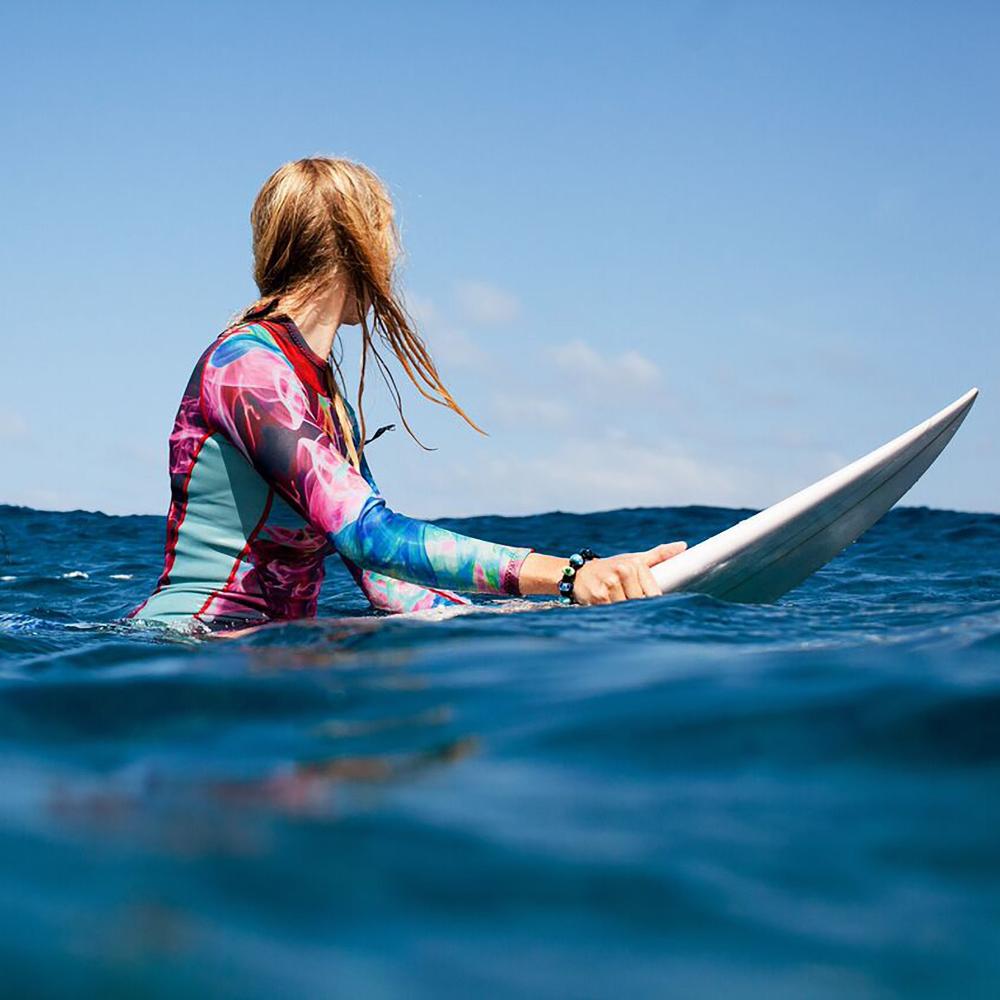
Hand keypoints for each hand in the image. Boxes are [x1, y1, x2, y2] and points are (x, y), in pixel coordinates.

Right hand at [571, 542, 686, 604]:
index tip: (657, 609)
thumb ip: (659, 554)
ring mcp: (610, 585)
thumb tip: (683, 546)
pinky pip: (615, 613)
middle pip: (641, 603)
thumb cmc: (612, 566)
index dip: (654, 604)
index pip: (653, 593)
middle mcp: (623, 572)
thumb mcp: (634, 559)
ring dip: (626, 612)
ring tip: (620, 606)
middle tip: (633, 607)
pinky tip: (611, 608)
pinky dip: (615, 614)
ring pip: (628, 609)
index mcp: (635, 565)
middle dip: (639, 608)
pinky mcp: (599, 598)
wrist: (579, 573)